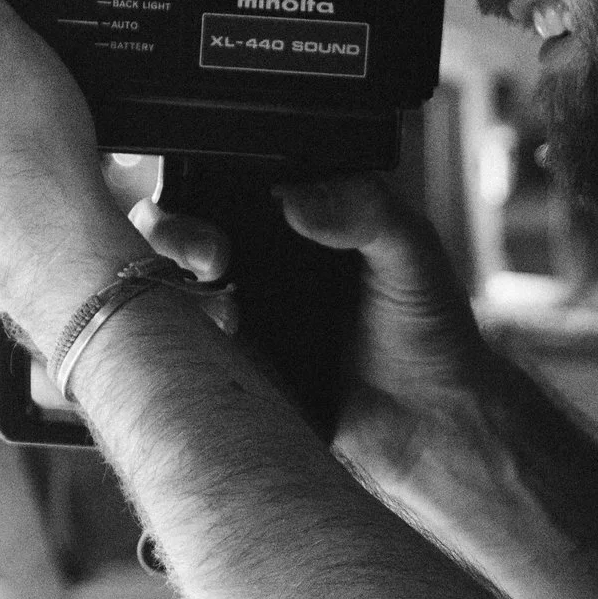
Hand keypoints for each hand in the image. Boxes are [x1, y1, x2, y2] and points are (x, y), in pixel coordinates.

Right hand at [143, 175, 490, 480]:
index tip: (225, 207)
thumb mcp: (411, 249)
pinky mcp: (231, 362)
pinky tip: (221, 339)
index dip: (205, 181)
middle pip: (176, 225)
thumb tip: (298, 199)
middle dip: (171, 232)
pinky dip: (179, 338)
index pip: (225, 178)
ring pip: (165, 282)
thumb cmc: (432, 329)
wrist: (432, 420)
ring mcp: (239, 310)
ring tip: (219, 301)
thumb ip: (366, 208)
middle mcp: (259, 258)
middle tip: (212, 258)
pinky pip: (181, 344)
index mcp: (298, 217)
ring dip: (167, 284)